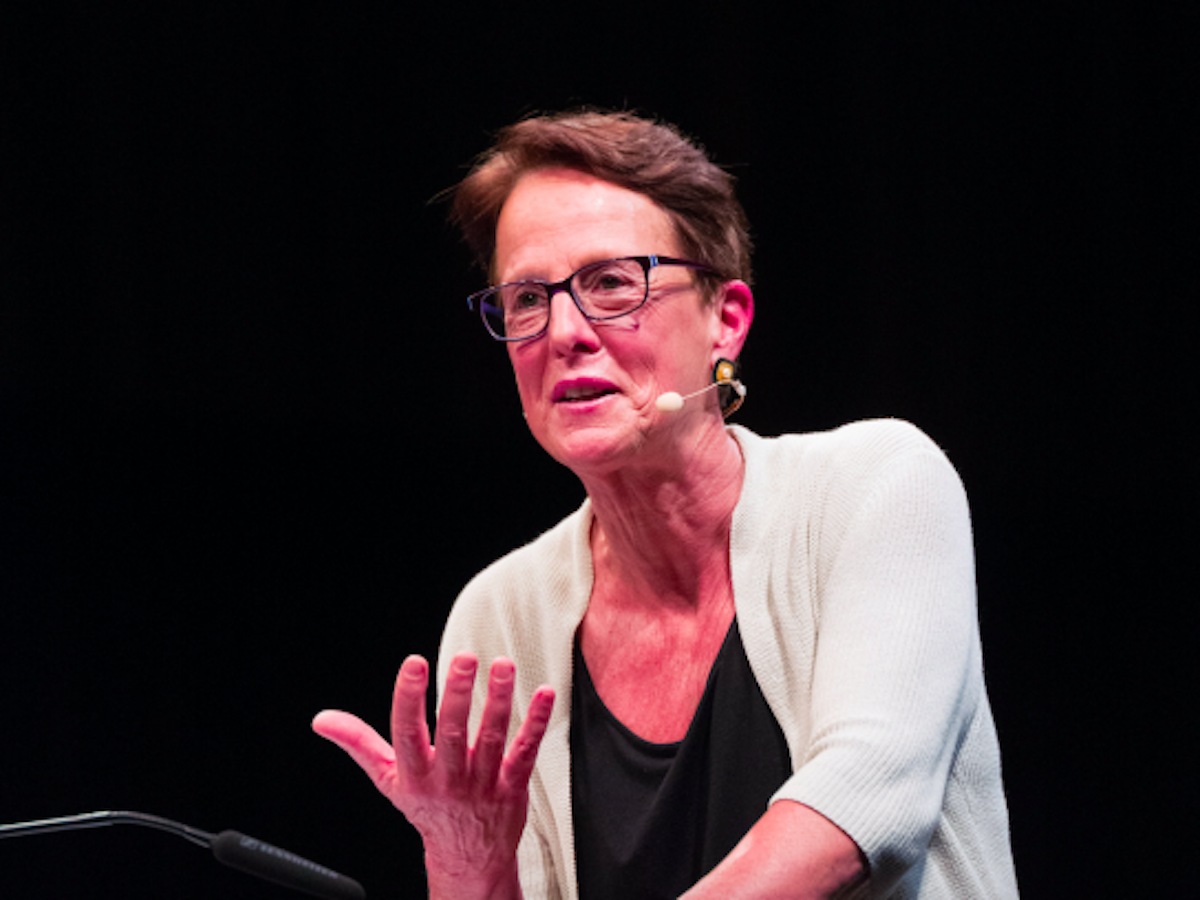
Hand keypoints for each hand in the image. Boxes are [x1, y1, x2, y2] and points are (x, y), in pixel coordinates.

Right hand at [313, 652, 554, 897]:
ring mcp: (482, 783)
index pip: (406, 732)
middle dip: (457, 694)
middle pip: (452, 733)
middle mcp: (447, 779)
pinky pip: (526, 750)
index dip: (408, 697)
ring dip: (498, 700)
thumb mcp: (387, 779)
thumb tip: (323, 720)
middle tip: (463, 658)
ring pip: (491, 738)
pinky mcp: (513, 786)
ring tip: (502, 666)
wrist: (467, 857)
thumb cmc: (427, 807)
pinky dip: (537, 722)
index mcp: (414, 773)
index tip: (414, 663)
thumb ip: (359, 743)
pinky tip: (544, 694)